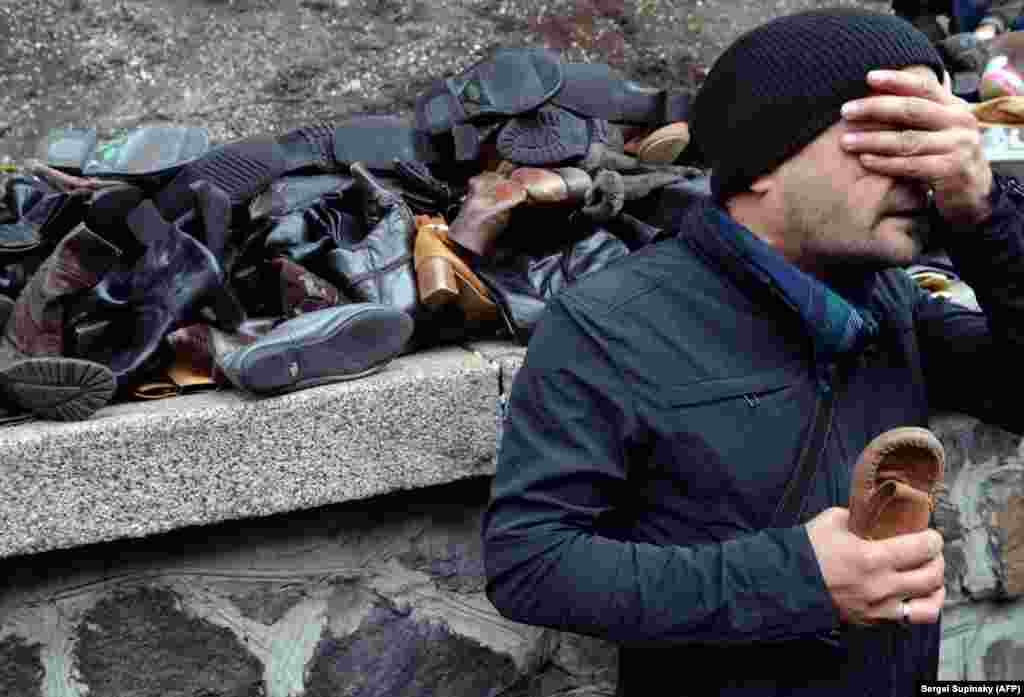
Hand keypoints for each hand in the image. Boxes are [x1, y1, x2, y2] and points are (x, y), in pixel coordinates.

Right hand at [805, 507, 944, 625]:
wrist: (786, 584)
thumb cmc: (807, 550)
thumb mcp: (832, 521)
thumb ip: (859, 516)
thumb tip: (872, 514)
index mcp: (872, 558)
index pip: (922, 549)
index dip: (934, 540)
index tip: (932, 535)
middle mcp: (882, 586)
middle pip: (931, 576)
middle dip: (938, 561)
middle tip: (932, 553)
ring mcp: (879, 608)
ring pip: (929, 606)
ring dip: (937, 590)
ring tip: (932, 580)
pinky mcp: (873, 621)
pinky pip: (908, 619)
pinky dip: (918, 606)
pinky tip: (914, 596)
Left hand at [839, 69, 993, 227]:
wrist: (974, 193)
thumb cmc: (945, 157)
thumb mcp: (938, 130)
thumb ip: (918, 114)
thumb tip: (877, 93)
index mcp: (955, 106)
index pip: (925, 87)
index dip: (897, 80)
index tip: (869, 77)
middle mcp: (960, 121)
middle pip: (912, 110)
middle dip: (875, 108)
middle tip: (846, 110)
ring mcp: (959, 146)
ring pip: (908, 140)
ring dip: (873, 139)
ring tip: (846, 140)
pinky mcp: (952, 171)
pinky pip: (912, 165)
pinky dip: (885, 163)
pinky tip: (864, 160)